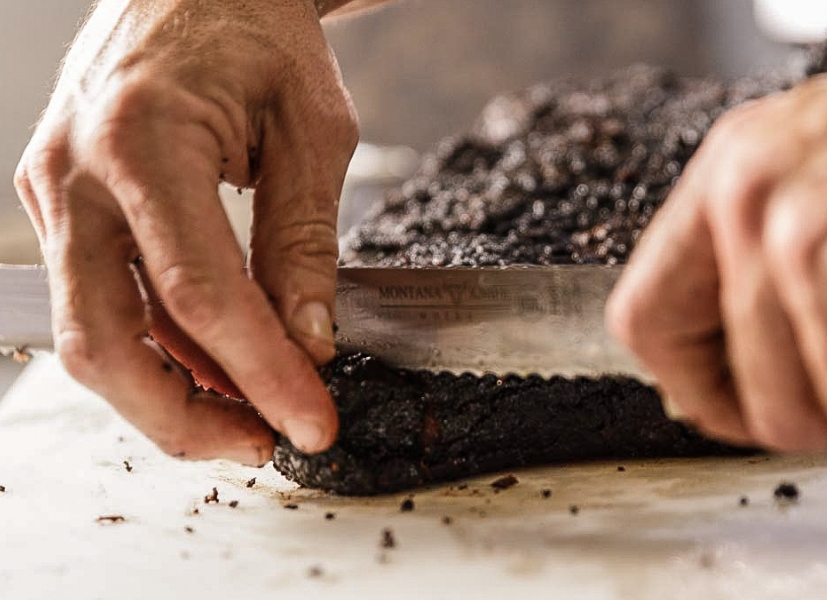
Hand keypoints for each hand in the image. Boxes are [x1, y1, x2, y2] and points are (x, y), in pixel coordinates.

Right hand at [14, 0, 358, 464]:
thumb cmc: (255, 27)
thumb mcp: (311, 126)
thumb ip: (305, 238)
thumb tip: (309, 340)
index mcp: (141, 140)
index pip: (200, 295)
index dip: (260, 373)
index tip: (313, 421)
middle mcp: (76, 174)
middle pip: (106, 342)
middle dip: (185, 416)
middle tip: (262, 444)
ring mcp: (56, 192)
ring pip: (95, 334)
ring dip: (173, 390)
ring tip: (253, 411)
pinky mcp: (66, 205)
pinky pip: (107, 299)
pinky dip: (163, 344)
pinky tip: (220, 362)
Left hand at [607, 43, 826, 462]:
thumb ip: (764, 254)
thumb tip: (718, 370)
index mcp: (730, 170)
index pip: (644, 319)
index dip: (699, 386)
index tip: (743, 404)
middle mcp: (753, 198)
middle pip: (751, 394)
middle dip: (826, 418)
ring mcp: (812, 240)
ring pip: (825, 420)